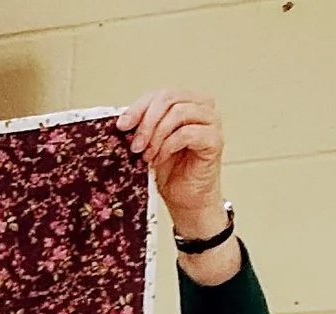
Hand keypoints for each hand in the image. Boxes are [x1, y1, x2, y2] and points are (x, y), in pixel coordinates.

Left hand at [117, 87, 225, 236]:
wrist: (183, 197)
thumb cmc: (168, 169)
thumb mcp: (147, 143)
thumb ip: (140, 127)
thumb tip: (120, 121)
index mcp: (185, 101)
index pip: (160, 93)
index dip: (138, 107)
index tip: (122, 126)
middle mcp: (201, 106)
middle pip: (169, 98)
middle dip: (146, 122)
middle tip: (134, 146)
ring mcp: (211, 121)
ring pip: (179, 113)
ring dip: (156, 135)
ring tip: (146, 156)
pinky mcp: (215, 139)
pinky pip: (188, 133)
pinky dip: (167, 147)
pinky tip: (159, 160)